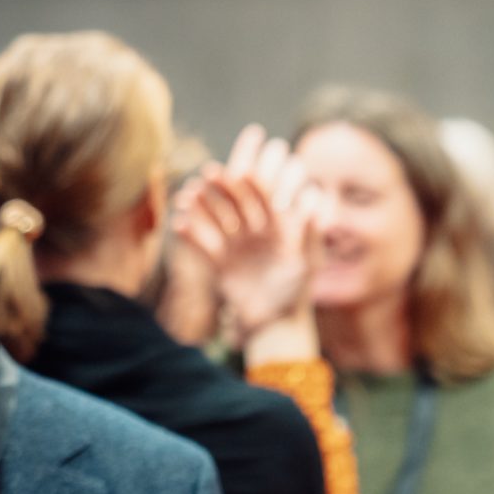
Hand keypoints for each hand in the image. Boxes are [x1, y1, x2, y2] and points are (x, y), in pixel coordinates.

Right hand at [172, 125, 318, 356]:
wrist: (275, 325)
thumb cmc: (295, 292)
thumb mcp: (306, 262)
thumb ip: (309, 231)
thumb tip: (315, 199)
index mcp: (278, 229)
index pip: (264, 198)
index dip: (252, 183)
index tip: (240, 168)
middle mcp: (255, 233)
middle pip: (237, 204)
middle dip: (223, 188)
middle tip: (208, 171)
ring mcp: (236, 247)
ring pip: (216, 219)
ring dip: (202, 206)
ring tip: (186, 194)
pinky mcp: (220, 264)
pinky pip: (203, 245)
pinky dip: (190, 235)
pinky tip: (177, 224)